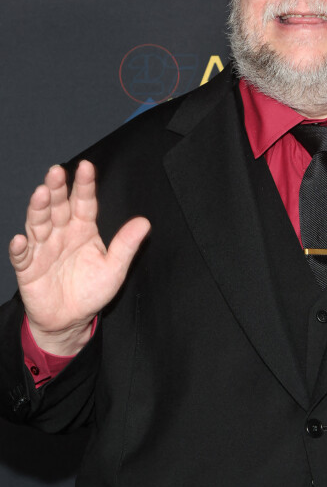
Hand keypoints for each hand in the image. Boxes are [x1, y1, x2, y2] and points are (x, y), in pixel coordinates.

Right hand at [9, 160, 149, 354]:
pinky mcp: (28, 268)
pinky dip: (20, 248)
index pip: (84, 202)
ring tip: (40, 194)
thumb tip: (144, 222)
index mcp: (83, 228)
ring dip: (38, 209)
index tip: (86, 167)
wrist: (71, 319)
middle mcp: (61, 233)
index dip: (85, 185)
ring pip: (38, 224)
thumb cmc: (91, 290)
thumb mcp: (114, 268)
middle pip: (57, 207)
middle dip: (57, 189)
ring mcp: (43, 249)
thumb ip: (126, 245)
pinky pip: (22, 256)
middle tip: (56, 172)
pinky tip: (22, 239)